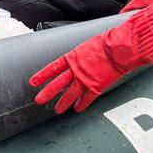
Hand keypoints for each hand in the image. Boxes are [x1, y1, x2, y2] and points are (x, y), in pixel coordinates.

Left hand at [30, 0, 152, 113]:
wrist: (119, 49)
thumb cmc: (107, 42)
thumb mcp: (88, 44)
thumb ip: (82, 53)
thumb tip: (80, 53)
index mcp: (72, 57)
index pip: (52, 68)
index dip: (42, 75)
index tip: (33, 82)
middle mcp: (76, 69)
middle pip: (58, 84)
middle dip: (47, 93)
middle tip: (38, 101)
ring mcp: (85, 79)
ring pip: (70, 94)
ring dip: (63, 103)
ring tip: (57, 110)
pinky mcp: (96, 86)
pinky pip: (86, 99)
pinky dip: (81, 105)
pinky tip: (77, 110)